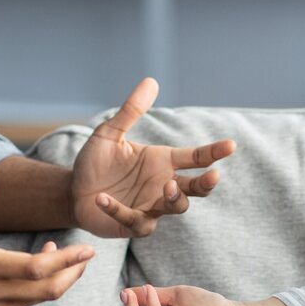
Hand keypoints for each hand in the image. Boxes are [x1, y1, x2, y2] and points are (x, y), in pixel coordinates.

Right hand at [0, 174, 93, 305]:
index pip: (41, 267)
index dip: (69, 259)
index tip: (88, 248)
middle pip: (50, 290)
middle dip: (73, 273)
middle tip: (84, 257)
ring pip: (35, 301)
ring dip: (51, 282)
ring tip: (52, 259)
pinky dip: (29, 295)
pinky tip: (20, 280)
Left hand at [71, 77, 235, 237]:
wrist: (73, 190)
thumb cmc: (95, 162)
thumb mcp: (109, 133)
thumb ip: (131, 111)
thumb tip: (151, 80)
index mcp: (163, 162)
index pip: (196, 157)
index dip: (214, 152)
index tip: (231, 145)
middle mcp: (163, 185)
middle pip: (196, 188)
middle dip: (206, 184)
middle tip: (212, 176)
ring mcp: (151, 207)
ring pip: (176, 206)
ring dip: (174, 198)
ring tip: (167, 186)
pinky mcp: (133, 224)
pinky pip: (135, 220)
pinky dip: (119, 210)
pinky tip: (103, 199)